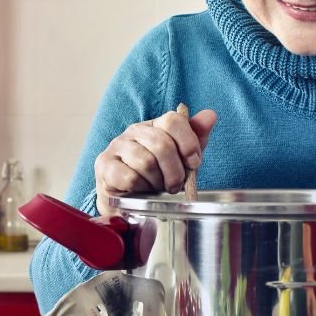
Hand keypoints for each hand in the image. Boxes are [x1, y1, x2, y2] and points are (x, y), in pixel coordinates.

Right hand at [93, 109, 217, 215]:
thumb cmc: (156, 177)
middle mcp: (134, 131)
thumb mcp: (180, 159)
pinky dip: (142, 188)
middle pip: (162, 144)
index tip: (194, 163)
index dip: (188, 143)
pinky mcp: (105, 165)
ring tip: (158, 189)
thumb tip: (210, 115)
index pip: (173, 120)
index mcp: (155, 125)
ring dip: (158, 182)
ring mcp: (117, 146)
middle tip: (175, 186)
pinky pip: (131, 177)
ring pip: (147, 162)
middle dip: (175, 171)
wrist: (126, 200)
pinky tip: (141, 190)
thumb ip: (195, 139)